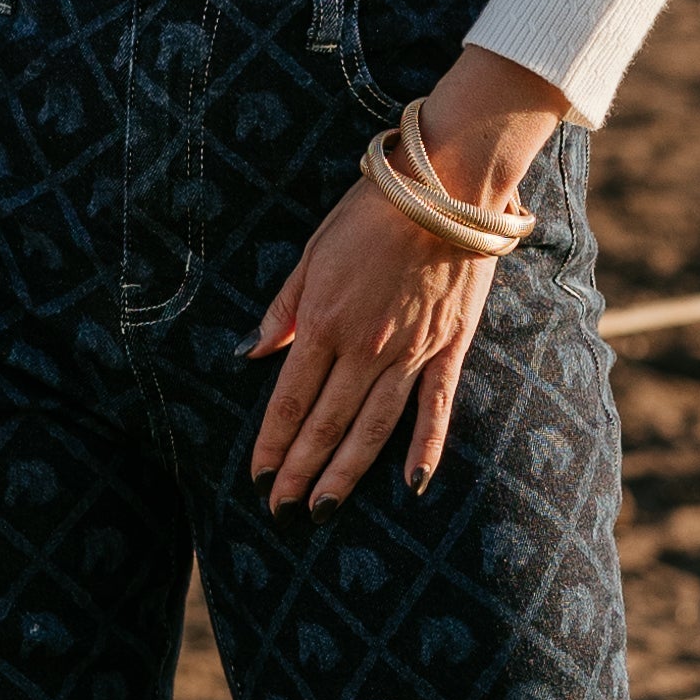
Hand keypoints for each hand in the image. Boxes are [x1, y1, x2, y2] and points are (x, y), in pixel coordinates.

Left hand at [245, 45, 566, 511]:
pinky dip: (425, 449)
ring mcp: (410, 352)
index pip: (290, 398)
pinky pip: (436, 409)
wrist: (447, 187)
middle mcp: (365, 347)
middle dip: (300, 471)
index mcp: (325, 321)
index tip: (258, 477)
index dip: (272, 442)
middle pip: (326, 423)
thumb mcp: (313, 251)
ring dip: (345, 473)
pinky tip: (413, 486)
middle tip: (281, 512)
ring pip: (372, 428)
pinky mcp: (449, 348)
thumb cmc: (373, 210)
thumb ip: (284, 308)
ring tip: (323, 510)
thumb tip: (251, 353)